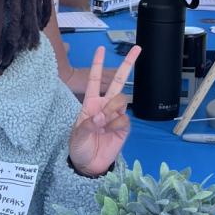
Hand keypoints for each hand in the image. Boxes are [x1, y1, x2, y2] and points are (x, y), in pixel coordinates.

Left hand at [68, 45, 140, 176]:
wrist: (89, 165)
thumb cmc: (79, 147)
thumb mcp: (77, 136)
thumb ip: (88, 124)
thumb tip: (101, 116)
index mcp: (90, 103)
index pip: (94, 79)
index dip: (97, 64)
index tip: (101, 49)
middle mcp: (104, 106)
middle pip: (118, 81)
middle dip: (128, 64)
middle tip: (137, 49)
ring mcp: (115, 115)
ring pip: (122, 100)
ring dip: (112, 109)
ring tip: (103, 123)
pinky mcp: (124, 127)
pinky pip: (124, 118)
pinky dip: (116, 124)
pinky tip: (109, 132)